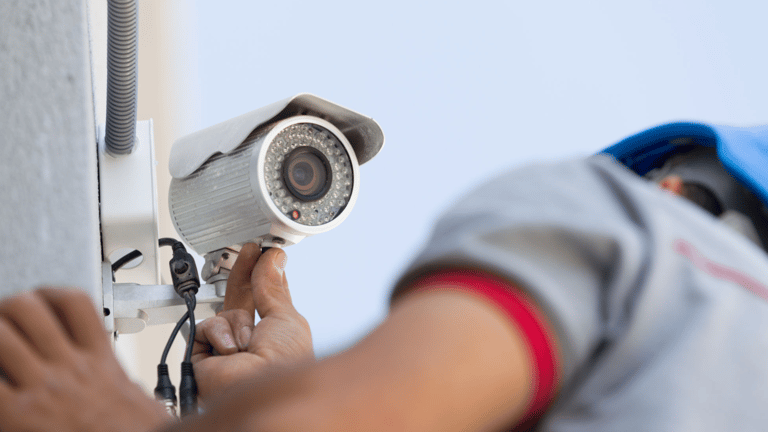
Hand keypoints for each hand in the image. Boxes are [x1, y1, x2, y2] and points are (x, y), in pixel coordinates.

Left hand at [0, 288, 168, 431]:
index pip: (74, 302)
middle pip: (28, 308)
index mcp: (101, 360)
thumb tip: (118, 380)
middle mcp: (70, 367)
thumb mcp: (136, 395)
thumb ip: (120, 377)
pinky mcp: (19, 414)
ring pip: (1, 334)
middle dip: (10, 308)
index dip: (50, 293)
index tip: (43, 300)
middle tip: (7, 321)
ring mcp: (44, 387)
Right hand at [192, 244, 313, 399]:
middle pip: (242, 300)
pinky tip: (229, 352)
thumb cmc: (284, 365)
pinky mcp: (203, 357)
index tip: (265, 253)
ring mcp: (227, 350)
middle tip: (250, 251)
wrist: (259, 389)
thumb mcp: (286, 318)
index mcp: (276, 336)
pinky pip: (205, 326)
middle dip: (245, 275)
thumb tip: (273, 259)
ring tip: (247, 345)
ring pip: (224, 313)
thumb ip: (273, 287)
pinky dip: (218, 334)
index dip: (264, 275)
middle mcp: (252, 343)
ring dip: (237, 324)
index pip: (266, 298)